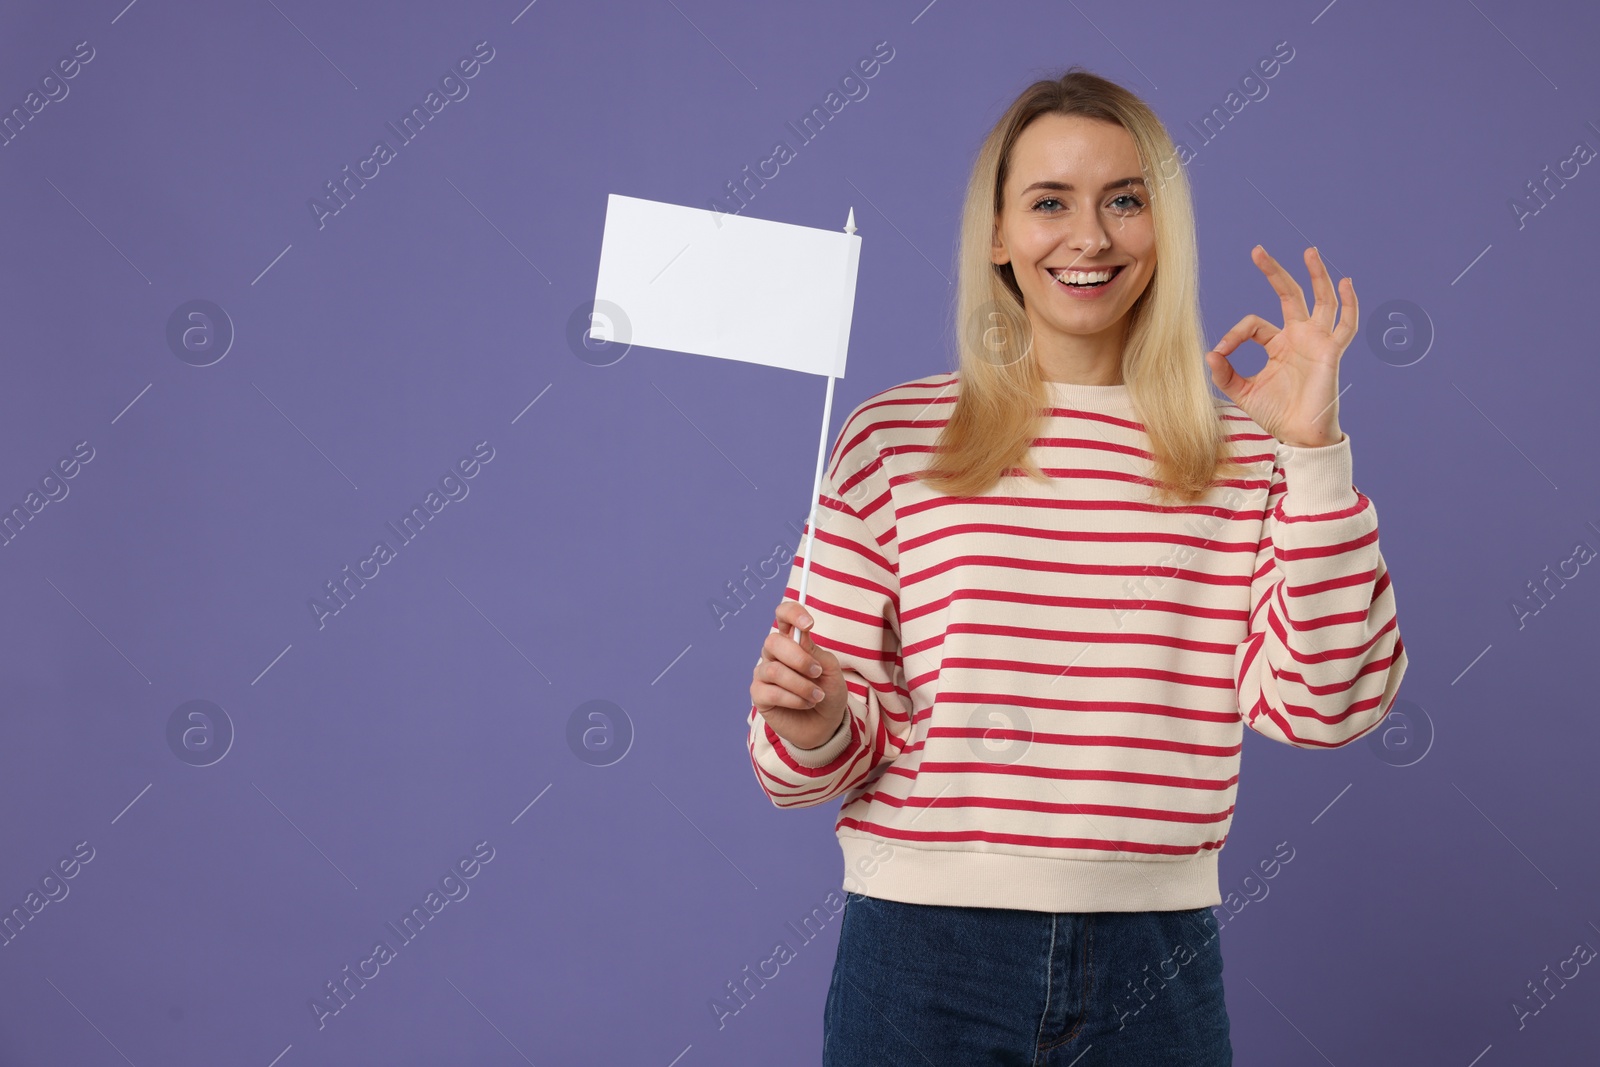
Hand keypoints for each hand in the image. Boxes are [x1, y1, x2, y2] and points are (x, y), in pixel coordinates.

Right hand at [750, 599, 848, 750]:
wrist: (826, 725)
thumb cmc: (828, 693)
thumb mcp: (831, 670)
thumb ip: (816, 652)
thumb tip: (800, 636)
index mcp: (792, 641)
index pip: (783, 615)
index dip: (792, 613)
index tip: (809, 625)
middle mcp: (774, 654)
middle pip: (773, 642)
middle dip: (799, 659)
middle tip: (817, 672)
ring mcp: (764, 674)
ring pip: (773, 670)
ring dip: (801, 685)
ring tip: (817, 696)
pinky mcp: (759, 696)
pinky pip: (771, 692)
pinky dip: (794, 699)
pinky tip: (806, 704)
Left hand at [1204, 245, 1356, 448]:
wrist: (1299, 434)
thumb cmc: (1276, 413)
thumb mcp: (1243, 391)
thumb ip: (1225, 373)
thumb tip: (1209, 354)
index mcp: (1278, 344)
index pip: (1254, 324)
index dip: (1235, 333)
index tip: (1221, 351)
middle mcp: (1299, 337)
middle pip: (1289, 295)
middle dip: (1274, 273)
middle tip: (1257, 251)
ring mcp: (1317, 341)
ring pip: (1321, 300)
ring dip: (1316, 275)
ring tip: (1309, 251)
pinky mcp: (1331, 352)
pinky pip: (1346, 324)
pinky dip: (1350, 303)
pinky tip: (1347, 282)